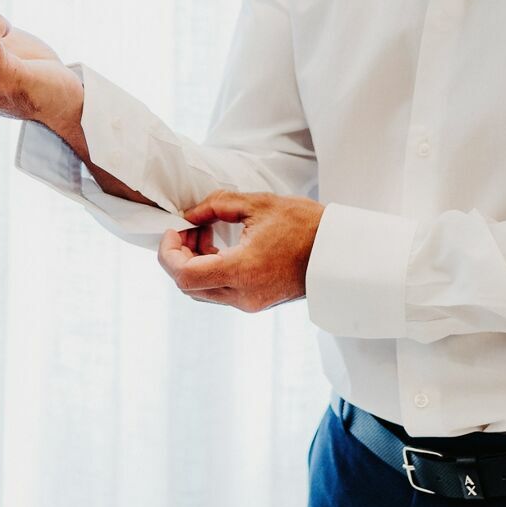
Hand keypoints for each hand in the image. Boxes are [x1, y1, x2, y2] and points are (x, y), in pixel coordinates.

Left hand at [156, 190, 325, 313]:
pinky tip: (216, 246)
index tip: (172, 230)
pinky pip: (218, 291)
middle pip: (188, 285)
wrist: (337, 251)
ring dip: (192, 263)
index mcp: (242, 270)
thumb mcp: (257, 204)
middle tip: (188, 227)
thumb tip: (189, 215)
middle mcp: (243, 294)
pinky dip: (208, 270)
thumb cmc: (304, 225)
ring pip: (201, 290)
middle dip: (178, 255)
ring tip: (204, 232)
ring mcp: (249, 302)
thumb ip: (216, 205)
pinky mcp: (255, 302)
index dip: (168, 253)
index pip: (184, 274)